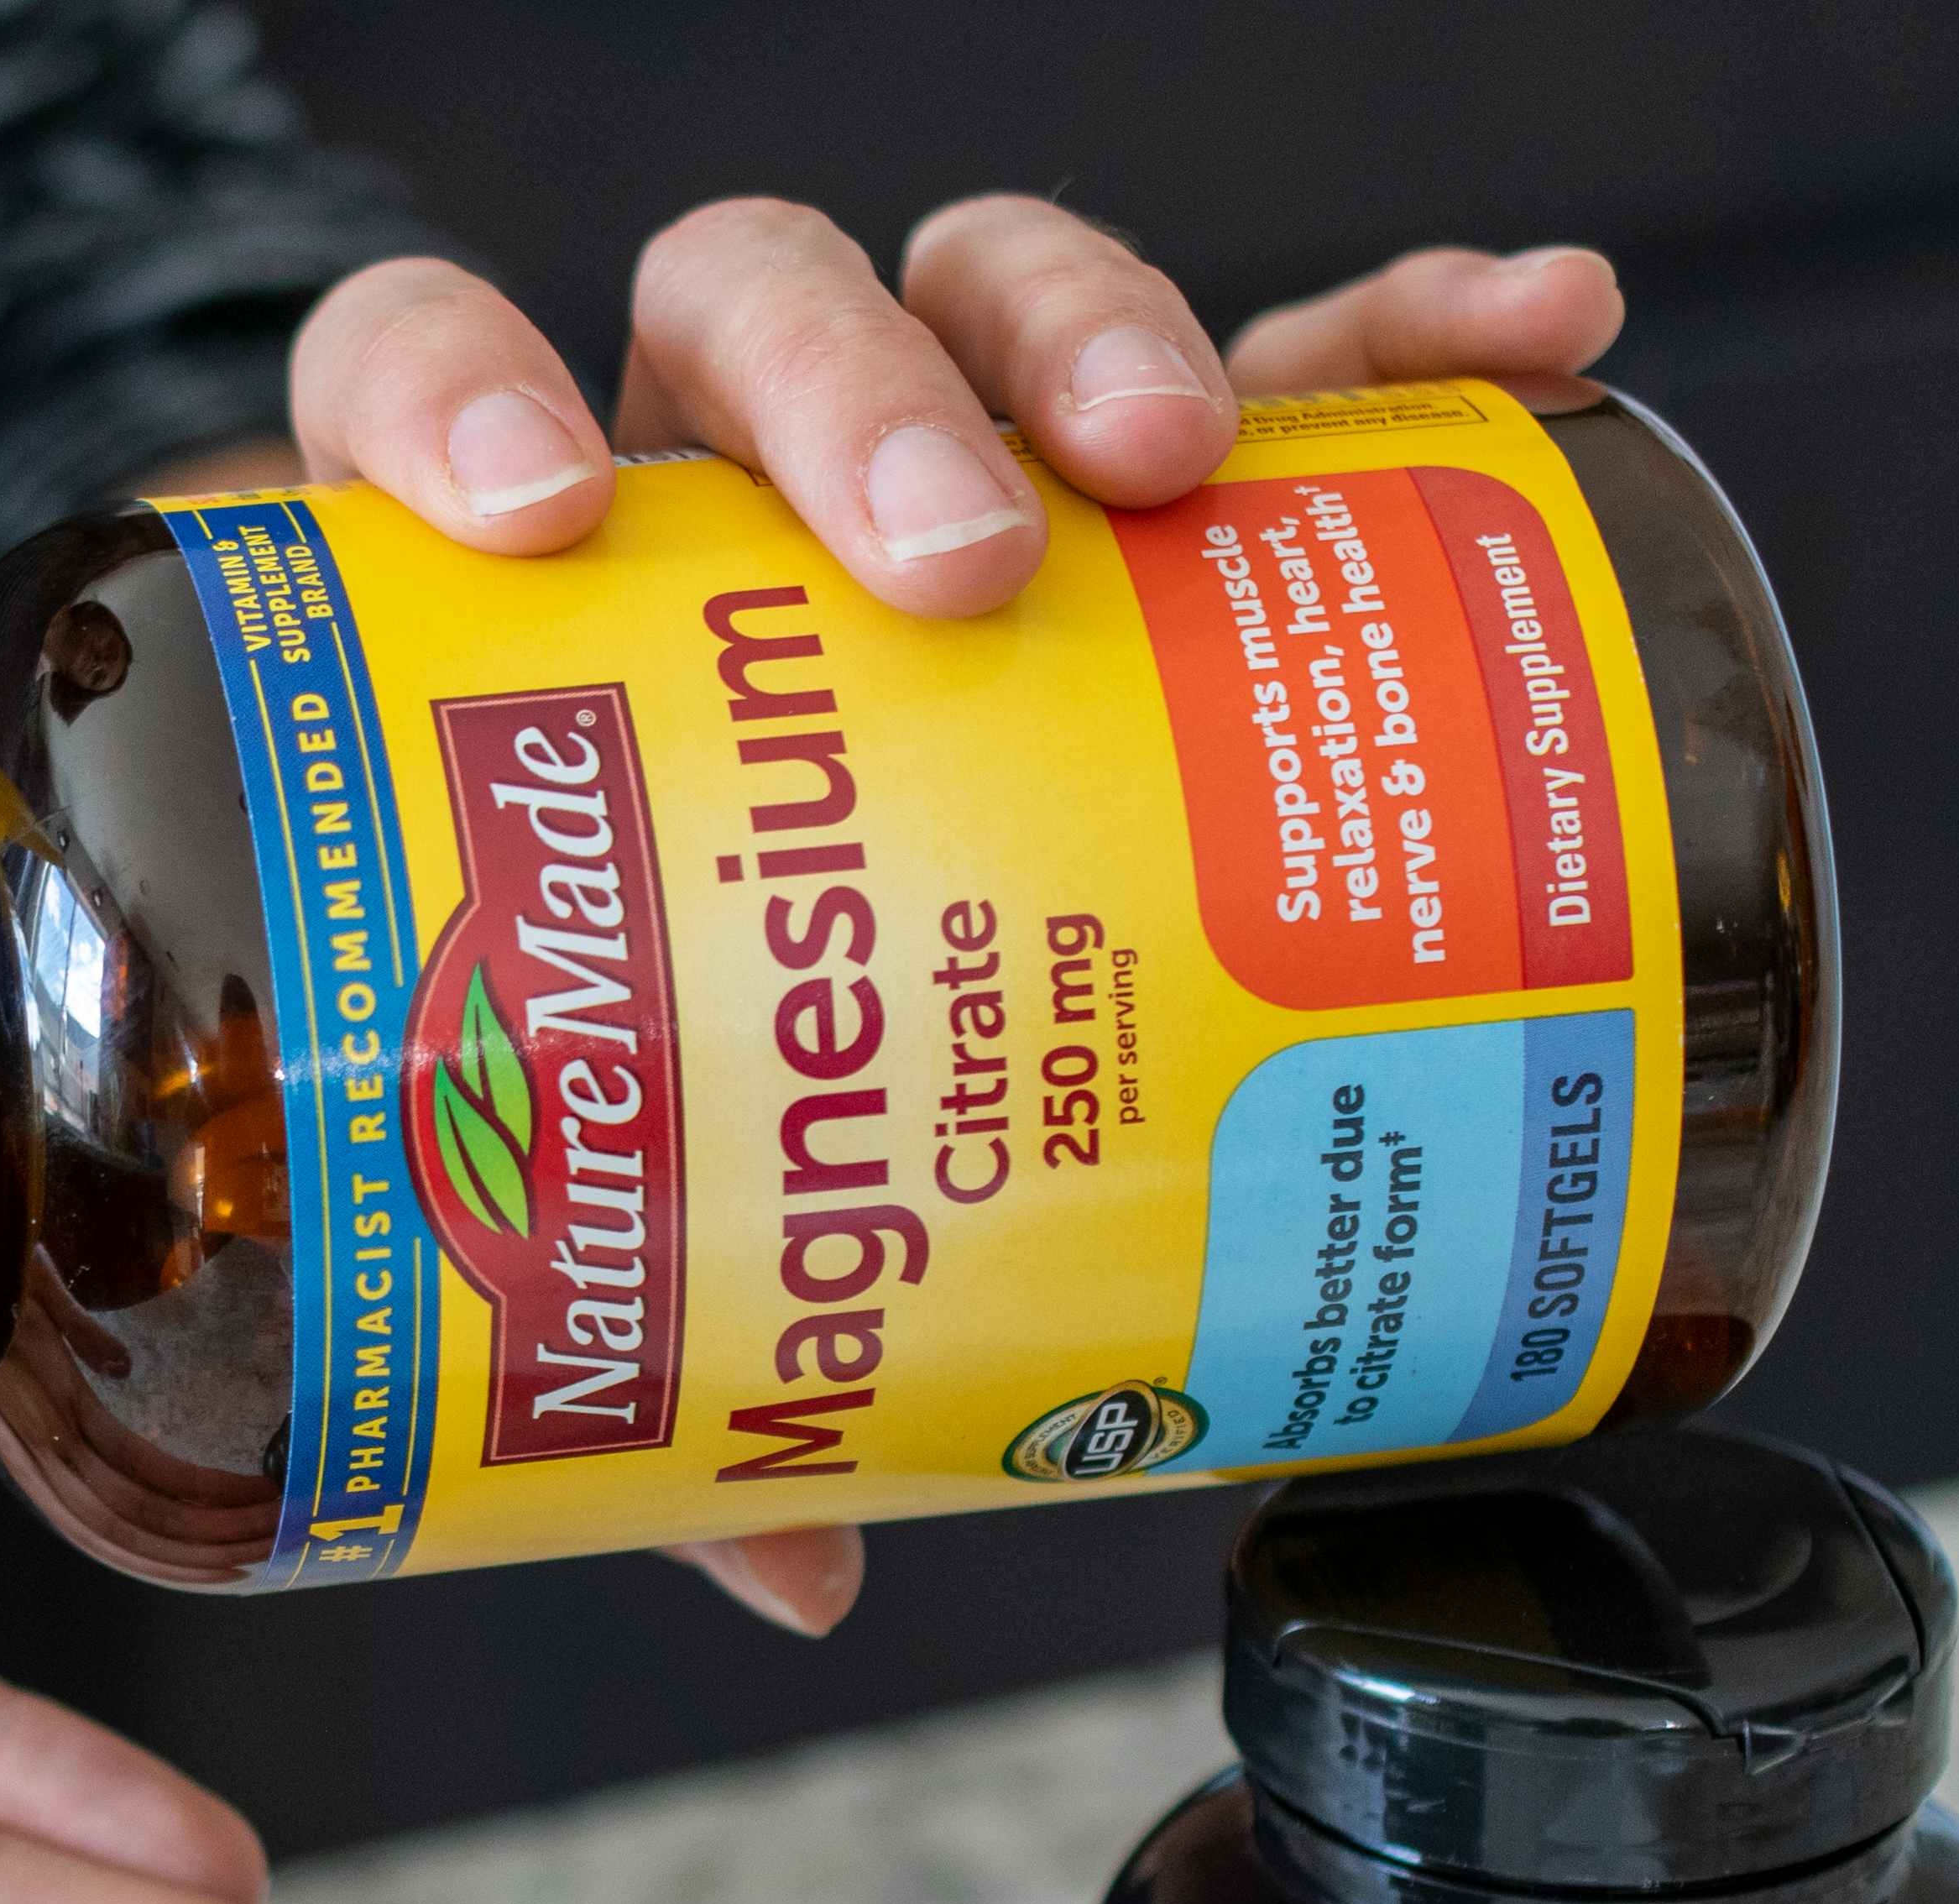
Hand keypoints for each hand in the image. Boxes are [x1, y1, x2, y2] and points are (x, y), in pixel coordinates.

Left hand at [281, 203, 1631, 1634]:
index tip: (535, 512)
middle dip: (857, 397)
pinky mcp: (1124, 486)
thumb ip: (651, 1317)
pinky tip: (1530, 347)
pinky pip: (1282, 363)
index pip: (429, 384)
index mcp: (508, 602)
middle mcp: (696, 488)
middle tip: (952, 560)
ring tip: (1185, 462)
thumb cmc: (618, 1006)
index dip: (464, 398)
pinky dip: (1402, 346)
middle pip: (749, 309)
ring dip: (1089, 334)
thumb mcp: (598, 1136)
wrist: (583, 929)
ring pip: (979, 294)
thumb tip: (789, 1553)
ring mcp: (920, 467)